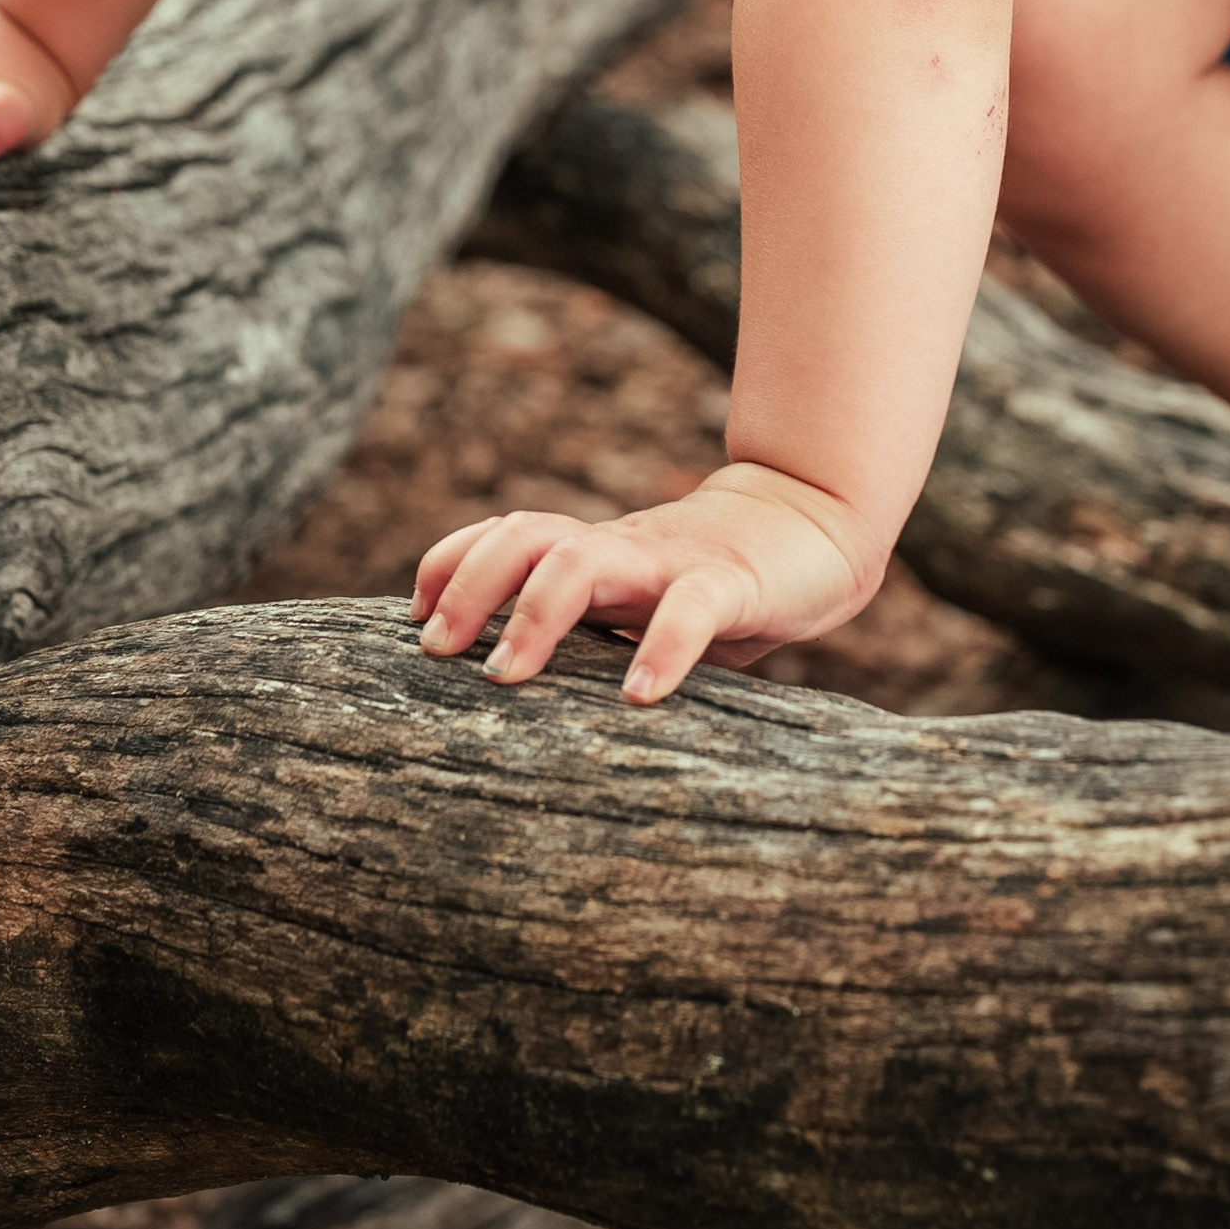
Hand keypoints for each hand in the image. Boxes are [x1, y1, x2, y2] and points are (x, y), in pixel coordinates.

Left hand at [412, 463, 881, 704]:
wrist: (815, 524)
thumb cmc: (714, 583)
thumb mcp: (638, 601)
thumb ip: (587, 631)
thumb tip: (507, 704)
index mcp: (597, 551)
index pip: (508, 534)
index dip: (451, 563)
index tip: (414, 619)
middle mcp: (622, 548)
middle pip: (527, 534)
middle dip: (470, 586)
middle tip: (437, 653)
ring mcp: (673, 561)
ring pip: (585, 560)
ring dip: (534, 613)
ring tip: (504, 678)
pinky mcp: (734, 582)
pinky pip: (693, 607)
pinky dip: (663, 647)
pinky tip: (640, 698)